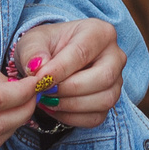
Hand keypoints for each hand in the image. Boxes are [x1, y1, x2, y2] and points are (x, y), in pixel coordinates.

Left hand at [8, 19, 126, 130]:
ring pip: (104, 100)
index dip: (60, 69)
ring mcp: (116, 80)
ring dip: (70, 105)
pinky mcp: (110, 101)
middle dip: (70, 89)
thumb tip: (38, 67)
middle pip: (104, 77)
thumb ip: (32, 52)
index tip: (39, 81)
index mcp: (99, 32)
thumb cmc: (45, 47)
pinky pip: (97, 117)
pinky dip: (72, 117)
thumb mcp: (32, 41)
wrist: (51, 61)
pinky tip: (55, 108)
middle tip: (45, 91)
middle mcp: (115, 55)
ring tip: (47, 99)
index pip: (83, 52)